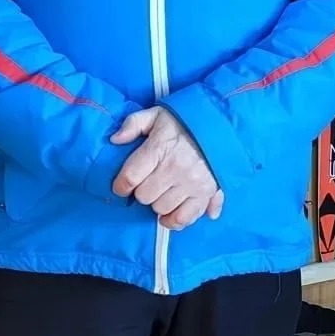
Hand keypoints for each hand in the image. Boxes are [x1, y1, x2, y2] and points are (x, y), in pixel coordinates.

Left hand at [110, 107, 223, 229]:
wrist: (220, 125)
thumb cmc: (184, 122)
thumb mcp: (156, 115)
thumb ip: (133, 124)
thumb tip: (114, 140)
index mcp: (159, 148)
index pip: (130, 178)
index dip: (121, 185)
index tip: (122, 185)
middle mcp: (175, 169)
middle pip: (144, 196)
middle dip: (141, 191)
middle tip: (147, 182)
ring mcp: (192, 183)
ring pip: (161, 209)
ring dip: (157, 203)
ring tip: (161, 192)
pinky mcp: (206, 194)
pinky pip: (184, 218)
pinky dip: (175, 220)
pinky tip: (170, 214)